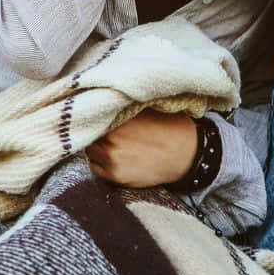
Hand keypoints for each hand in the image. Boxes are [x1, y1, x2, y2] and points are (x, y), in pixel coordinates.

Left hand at [85, 111, 199, 187]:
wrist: (185, 155)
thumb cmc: (168, 127)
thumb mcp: (145, 107)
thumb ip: (120, 106)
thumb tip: (101, 97)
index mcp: (117, 120)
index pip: (90, 115)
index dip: (92, 114)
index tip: (94, 114)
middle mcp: (111, 140)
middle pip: (88, 133)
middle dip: (94, 130)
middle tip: (103, 129)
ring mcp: (112, 160)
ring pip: (89, 149)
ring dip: (95, 145)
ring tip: (110, 143)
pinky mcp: (116, 177)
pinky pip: (94, 167)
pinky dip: (99, 161)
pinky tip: (112, 156)